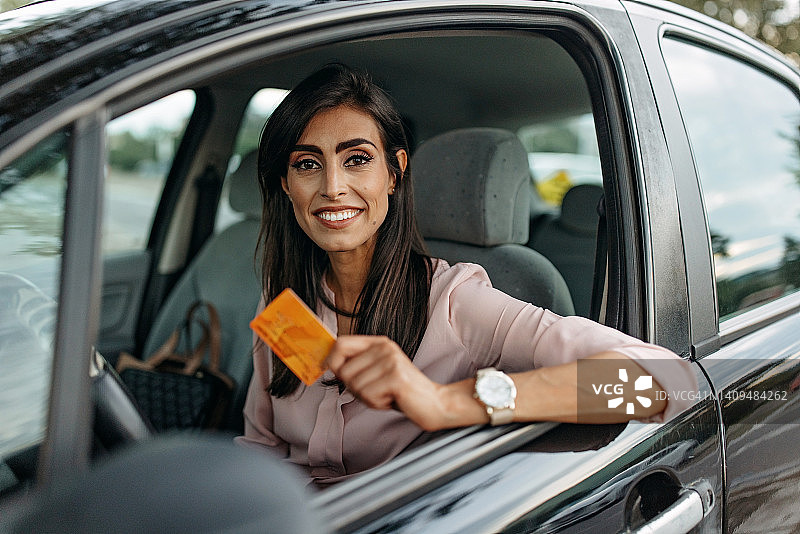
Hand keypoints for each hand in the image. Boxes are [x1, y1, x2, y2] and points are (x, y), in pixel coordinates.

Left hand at [325, 335, 450, 430]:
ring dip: (368, 398)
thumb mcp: (376, 373)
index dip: (330, 360)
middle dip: (354, 388)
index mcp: (379, 343)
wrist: (434, 403)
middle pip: (343, 370)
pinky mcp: (396, 377)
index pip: (341, 343)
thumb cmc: (401, 391)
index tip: (333, 373)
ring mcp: (391, 360)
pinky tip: (392, 399)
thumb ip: (356, 365)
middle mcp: (385, 347)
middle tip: (376, 390)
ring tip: (387, 394)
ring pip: (354, 385)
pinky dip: (377, 404)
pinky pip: (368, 395)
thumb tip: (328, 364)